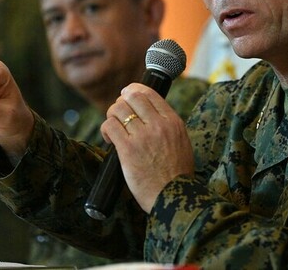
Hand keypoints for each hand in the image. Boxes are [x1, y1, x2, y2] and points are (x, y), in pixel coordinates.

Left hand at [102, 83, 194, 212]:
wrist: (175, 197)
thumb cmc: (177, 174)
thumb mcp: (181, 142)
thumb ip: (168, 126)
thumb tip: (150, 113)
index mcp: (173, 121)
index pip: (149, 93)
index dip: (133, 90)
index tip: (126, 95)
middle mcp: (159, 125)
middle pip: (132, 97)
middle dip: (121, 102)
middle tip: (118, 113)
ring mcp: (143, 136)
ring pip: (118, 109)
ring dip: (111, 115)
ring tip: (113, 128)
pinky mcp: (128, 150)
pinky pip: (110, 126)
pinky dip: (106, 129)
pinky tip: (109, 139)